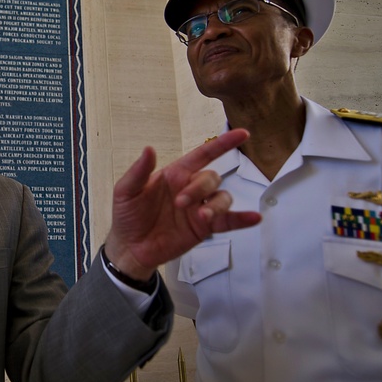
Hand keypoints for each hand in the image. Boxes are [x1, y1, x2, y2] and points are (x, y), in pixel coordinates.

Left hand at [104, 129, 261, 281]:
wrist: (130, 247)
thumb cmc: (128, 215)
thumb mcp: (126, 191)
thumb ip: (139, 171)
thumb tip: (149, 149)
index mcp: (176, 174)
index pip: (204, 154)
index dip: (223, 144)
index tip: (241, 134)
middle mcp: (191, 188)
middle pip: (211, 178)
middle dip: (199, 189)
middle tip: (180, 204)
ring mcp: (200, 208)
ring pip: (222, 198)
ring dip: (216, 205)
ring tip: (202, 217)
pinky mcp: (204, 228)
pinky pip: (229, 221)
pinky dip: (243, 219)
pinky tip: (254, 218)